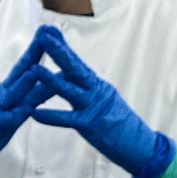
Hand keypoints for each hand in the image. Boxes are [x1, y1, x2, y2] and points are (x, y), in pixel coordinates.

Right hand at [0, 37, 57, 173]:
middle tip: (44, 38)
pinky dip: (16, 114)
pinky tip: (27, 109)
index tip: (51, 30)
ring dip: (24, 82)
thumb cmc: (5, 116)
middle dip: (33, 53)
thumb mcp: (22, 100)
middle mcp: (6, 92)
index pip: (28, 62)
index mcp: (13, 85)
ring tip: (35, 71)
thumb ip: (39, 88)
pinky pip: (7, 119)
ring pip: (13, 93)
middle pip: (20, 70)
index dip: (39, 47)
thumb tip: (63, 74)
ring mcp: (0, 107)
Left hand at [28, 27, 176, 177]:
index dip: (63, 47)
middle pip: (74, 68)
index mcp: (98, 85)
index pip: (77, 63)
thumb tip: (74, 76)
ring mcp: (94, 107)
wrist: (141, 147)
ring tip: (34, 68)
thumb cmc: (120, 126)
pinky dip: (52, 116)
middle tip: (44, 37)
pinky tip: (36, 114)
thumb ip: (89, 89)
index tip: (50, 30)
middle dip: (58, 52)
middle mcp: (96, 92)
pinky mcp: (91, 125)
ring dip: (51, 79)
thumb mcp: (104, 101)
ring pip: (70, 90)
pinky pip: (68, 119)